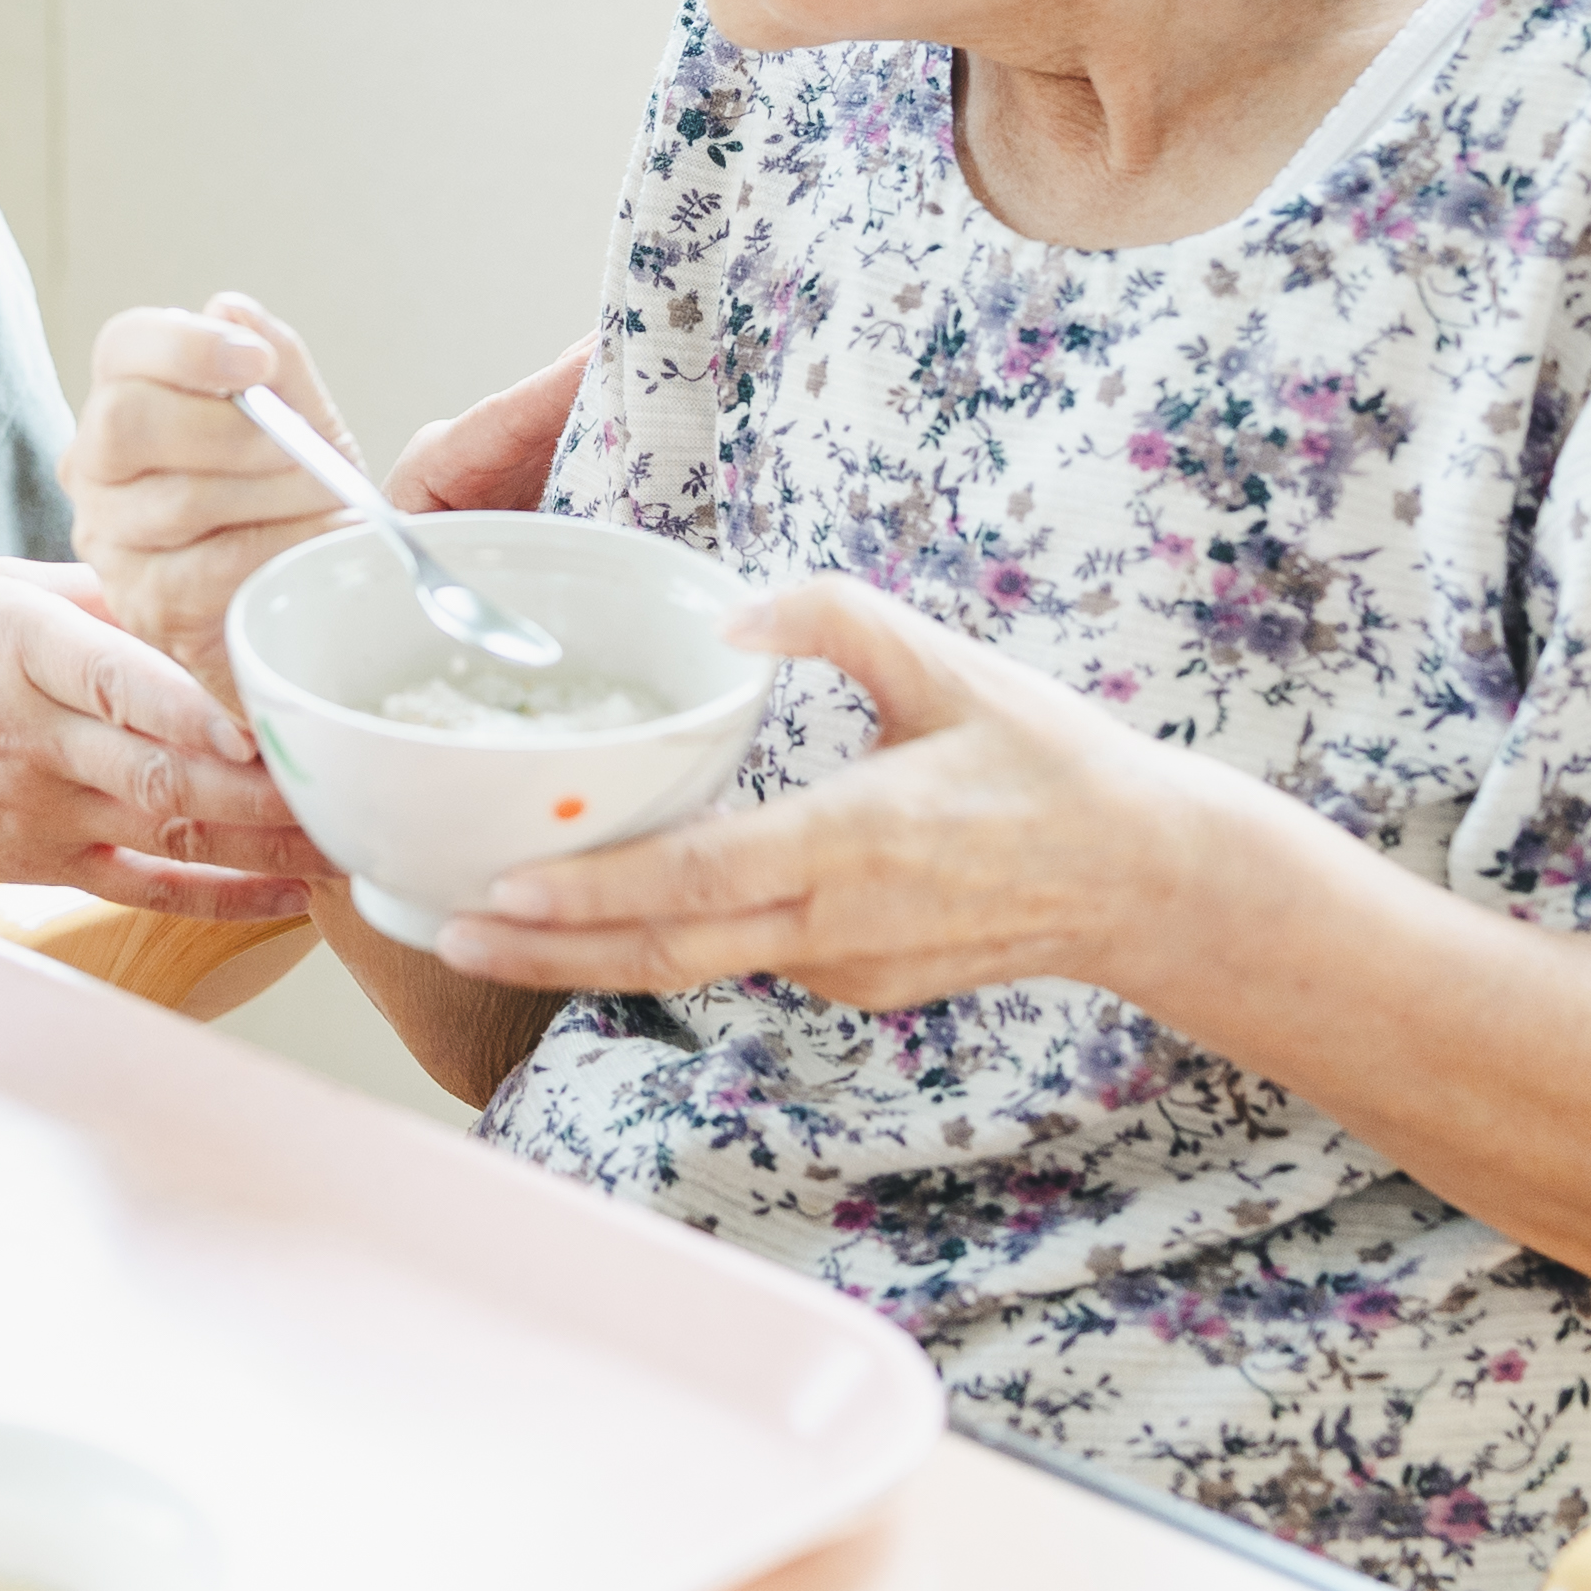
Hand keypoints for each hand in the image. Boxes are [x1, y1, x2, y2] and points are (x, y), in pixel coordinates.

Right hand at [0, 562, 330, 918]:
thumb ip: (97, 591)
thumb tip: (201, 579)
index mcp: (18, 647)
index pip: (112, 676)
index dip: (187, 703)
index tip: (256, 716)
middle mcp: (33, 736)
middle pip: (160, 765)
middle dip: (262, 782)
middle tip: (346, 774)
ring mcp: (41, 811)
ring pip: (171, 829)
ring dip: (267, 838)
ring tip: (351, 831)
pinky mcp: (48, 863)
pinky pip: (149, 887)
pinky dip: (224, 895)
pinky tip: (293, 891)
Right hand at [65, 293, 584, 681]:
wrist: (305, 599)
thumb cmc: (293, 498)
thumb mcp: (299, 418)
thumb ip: (274, 363)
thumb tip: (230, 309)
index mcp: (125, 398)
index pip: (122, 346)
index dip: (188, 348)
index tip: (257, 364)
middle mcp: (96, 467)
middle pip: (127, 421)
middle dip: (231, 428)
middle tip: (300, 444)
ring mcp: (111, 540)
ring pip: (179, 498)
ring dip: (275, 492)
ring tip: (327, 497)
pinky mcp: (147, 604)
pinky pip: (213, 566)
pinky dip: (281, 545)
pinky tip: (314, 541)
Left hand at [425, 576, 1237, 1009]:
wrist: (1145, 882)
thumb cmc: (1049, 762)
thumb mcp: (950, 666)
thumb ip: (838, 620)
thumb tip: (732, 604)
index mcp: (856, 843)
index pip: (698, 878)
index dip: (594, 892)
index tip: (501, 889)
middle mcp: (839, 925)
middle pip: (667, 950)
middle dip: (548, 949)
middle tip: (446, 928)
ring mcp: (847, 969)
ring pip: (698, 964)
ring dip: (594, 953)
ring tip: (490, 928)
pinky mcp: (857, 986)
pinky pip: (748, 960)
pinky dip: (672, 943)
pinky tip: (607, 914)